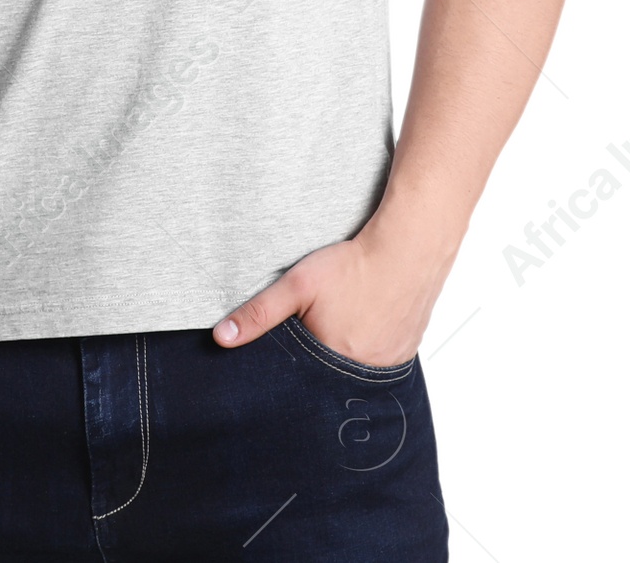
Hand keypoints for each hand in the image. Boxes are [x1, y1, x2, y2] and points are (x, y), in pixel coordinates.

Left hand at [212, 219, 454, 365]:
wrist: (407, 247)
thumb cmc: (352, 265)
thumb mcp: (298, 285)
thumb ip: (259, 313)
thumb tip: (222, 338)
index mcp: (334, 363)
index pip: (305, 381)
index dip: (296, 368)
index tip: (296, 351)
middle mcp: (365, 373)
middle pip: (332, 378)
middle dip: (321, 363)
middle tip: (325, 330)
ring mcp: (390, 364)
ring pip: (358, 370)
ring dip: (347, 356)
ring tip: (346, 325)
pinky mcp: (407, 352)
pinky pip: (381, 361)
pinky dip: (371, 348)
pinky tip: (367, 324)